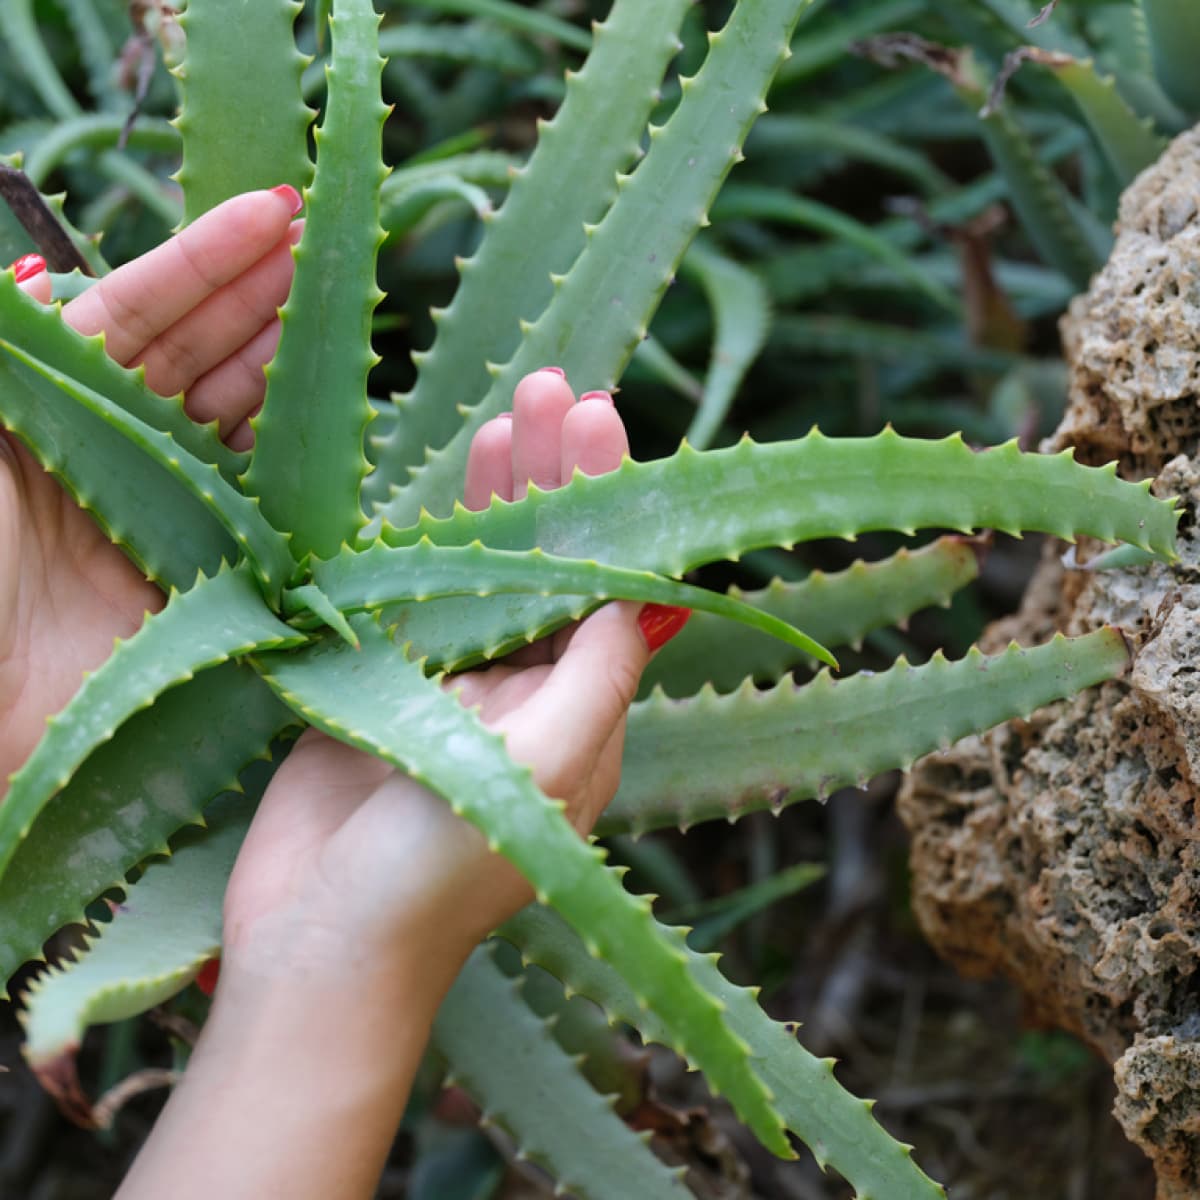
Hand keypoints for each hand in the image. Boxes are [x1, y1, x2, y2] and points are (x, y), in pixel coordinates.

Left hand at [0, 187, 301, 788]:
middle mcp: (123, 455)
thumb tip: (28, 271)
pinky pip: (274, 513)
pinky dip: (307, 468)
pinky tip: (340, 424)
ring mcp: (174, 516)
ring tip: (338, 305)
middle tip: (321, 246)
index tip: (267, 212)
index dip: (201, 262)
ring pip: (245, 424)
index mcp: (57, 410)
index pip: (137, 316)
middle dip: (259, 297)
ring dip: (289, 364)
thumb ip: (9, 356)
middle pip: (203, 360)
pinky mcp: (216, 581)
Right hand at [221, 371, 654, 983]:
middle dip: (561, 480)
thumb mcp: (546, 766)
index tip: (604, 424)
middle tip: (559, 391)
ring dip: (503, 496)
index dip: (614, 505)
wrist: (316, 946)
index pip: (616, 588)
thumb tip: (653, 595)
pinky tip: (444, 482)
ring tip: (511, 415)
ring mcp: (458, 684)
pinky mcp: (389, 683)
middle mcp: (532, 695)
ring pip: (492, 568)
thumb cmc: (441, 873)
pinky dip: (433, 538)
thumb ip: (598, 673)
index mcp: (587, 715)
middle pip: (558, 564)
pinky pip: (421, 594)